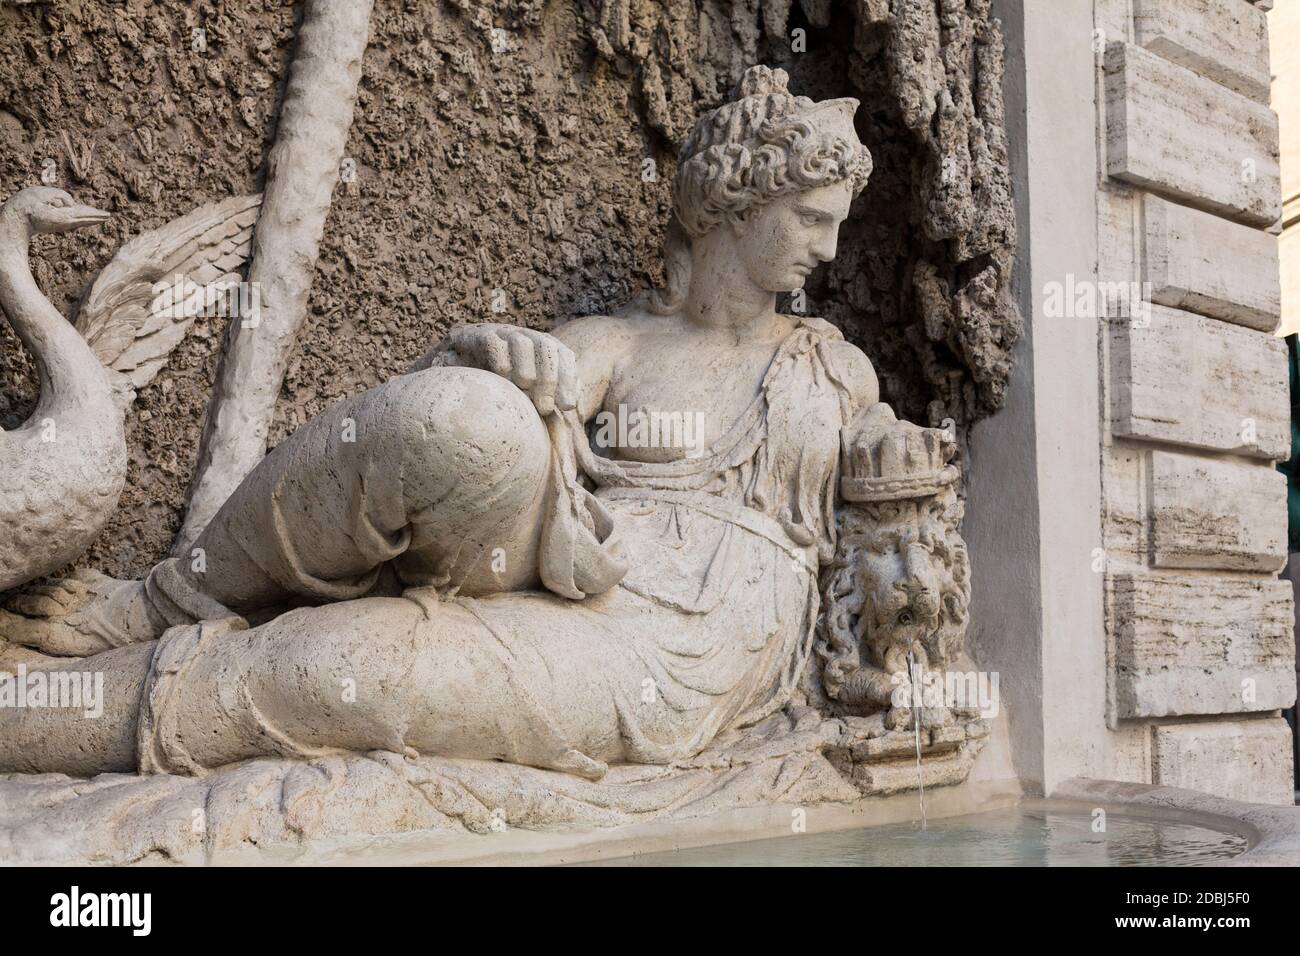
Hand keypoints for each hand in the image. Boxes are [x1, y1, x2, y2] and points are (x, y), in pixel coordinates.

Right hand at [446, 324, 578, 415]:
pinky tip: (502, 376)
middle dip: (550, 376)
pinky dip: (500, 357)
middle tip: (545, 407)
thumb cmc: (491, 391)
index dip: (569, 378)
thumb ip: (546, 401)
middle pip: (546, 345)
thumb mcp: (523, 397)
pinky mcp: (471, 336)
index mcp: (538, 349)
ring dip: (526, 367)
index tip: (568, 407)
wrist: (445, 378)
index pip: (563, 355)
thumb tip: (575, 407)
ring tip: (523, 388)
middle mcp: (521, 337)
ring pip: (521, 340)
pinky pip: (491, 340)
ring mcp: (497, 333)